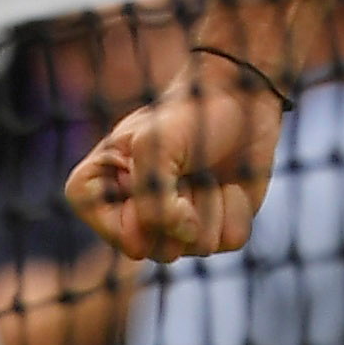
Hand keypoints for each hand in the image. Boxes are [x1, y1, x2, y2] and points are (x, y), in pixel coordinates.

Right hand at [65, 55, 294, 260]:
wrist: (240, 95)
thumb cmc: (186, 112)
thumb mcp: (154, 144)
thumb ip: (152, 198)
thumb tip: (183, 236)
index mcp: (104, 191)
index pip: (119, 236)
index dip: (143, 213)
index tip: (146, 171)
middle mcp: (139, 216)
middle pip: (160, 249)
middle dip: (181, 205)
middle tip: (184, 167)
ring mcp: (179, 225)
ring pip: (198, 246)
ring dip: (211, 202)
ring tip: (207, 170)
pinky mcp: (217, 226)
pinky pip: (231, 240)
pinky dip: (237, 207)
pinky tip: (231, 183)